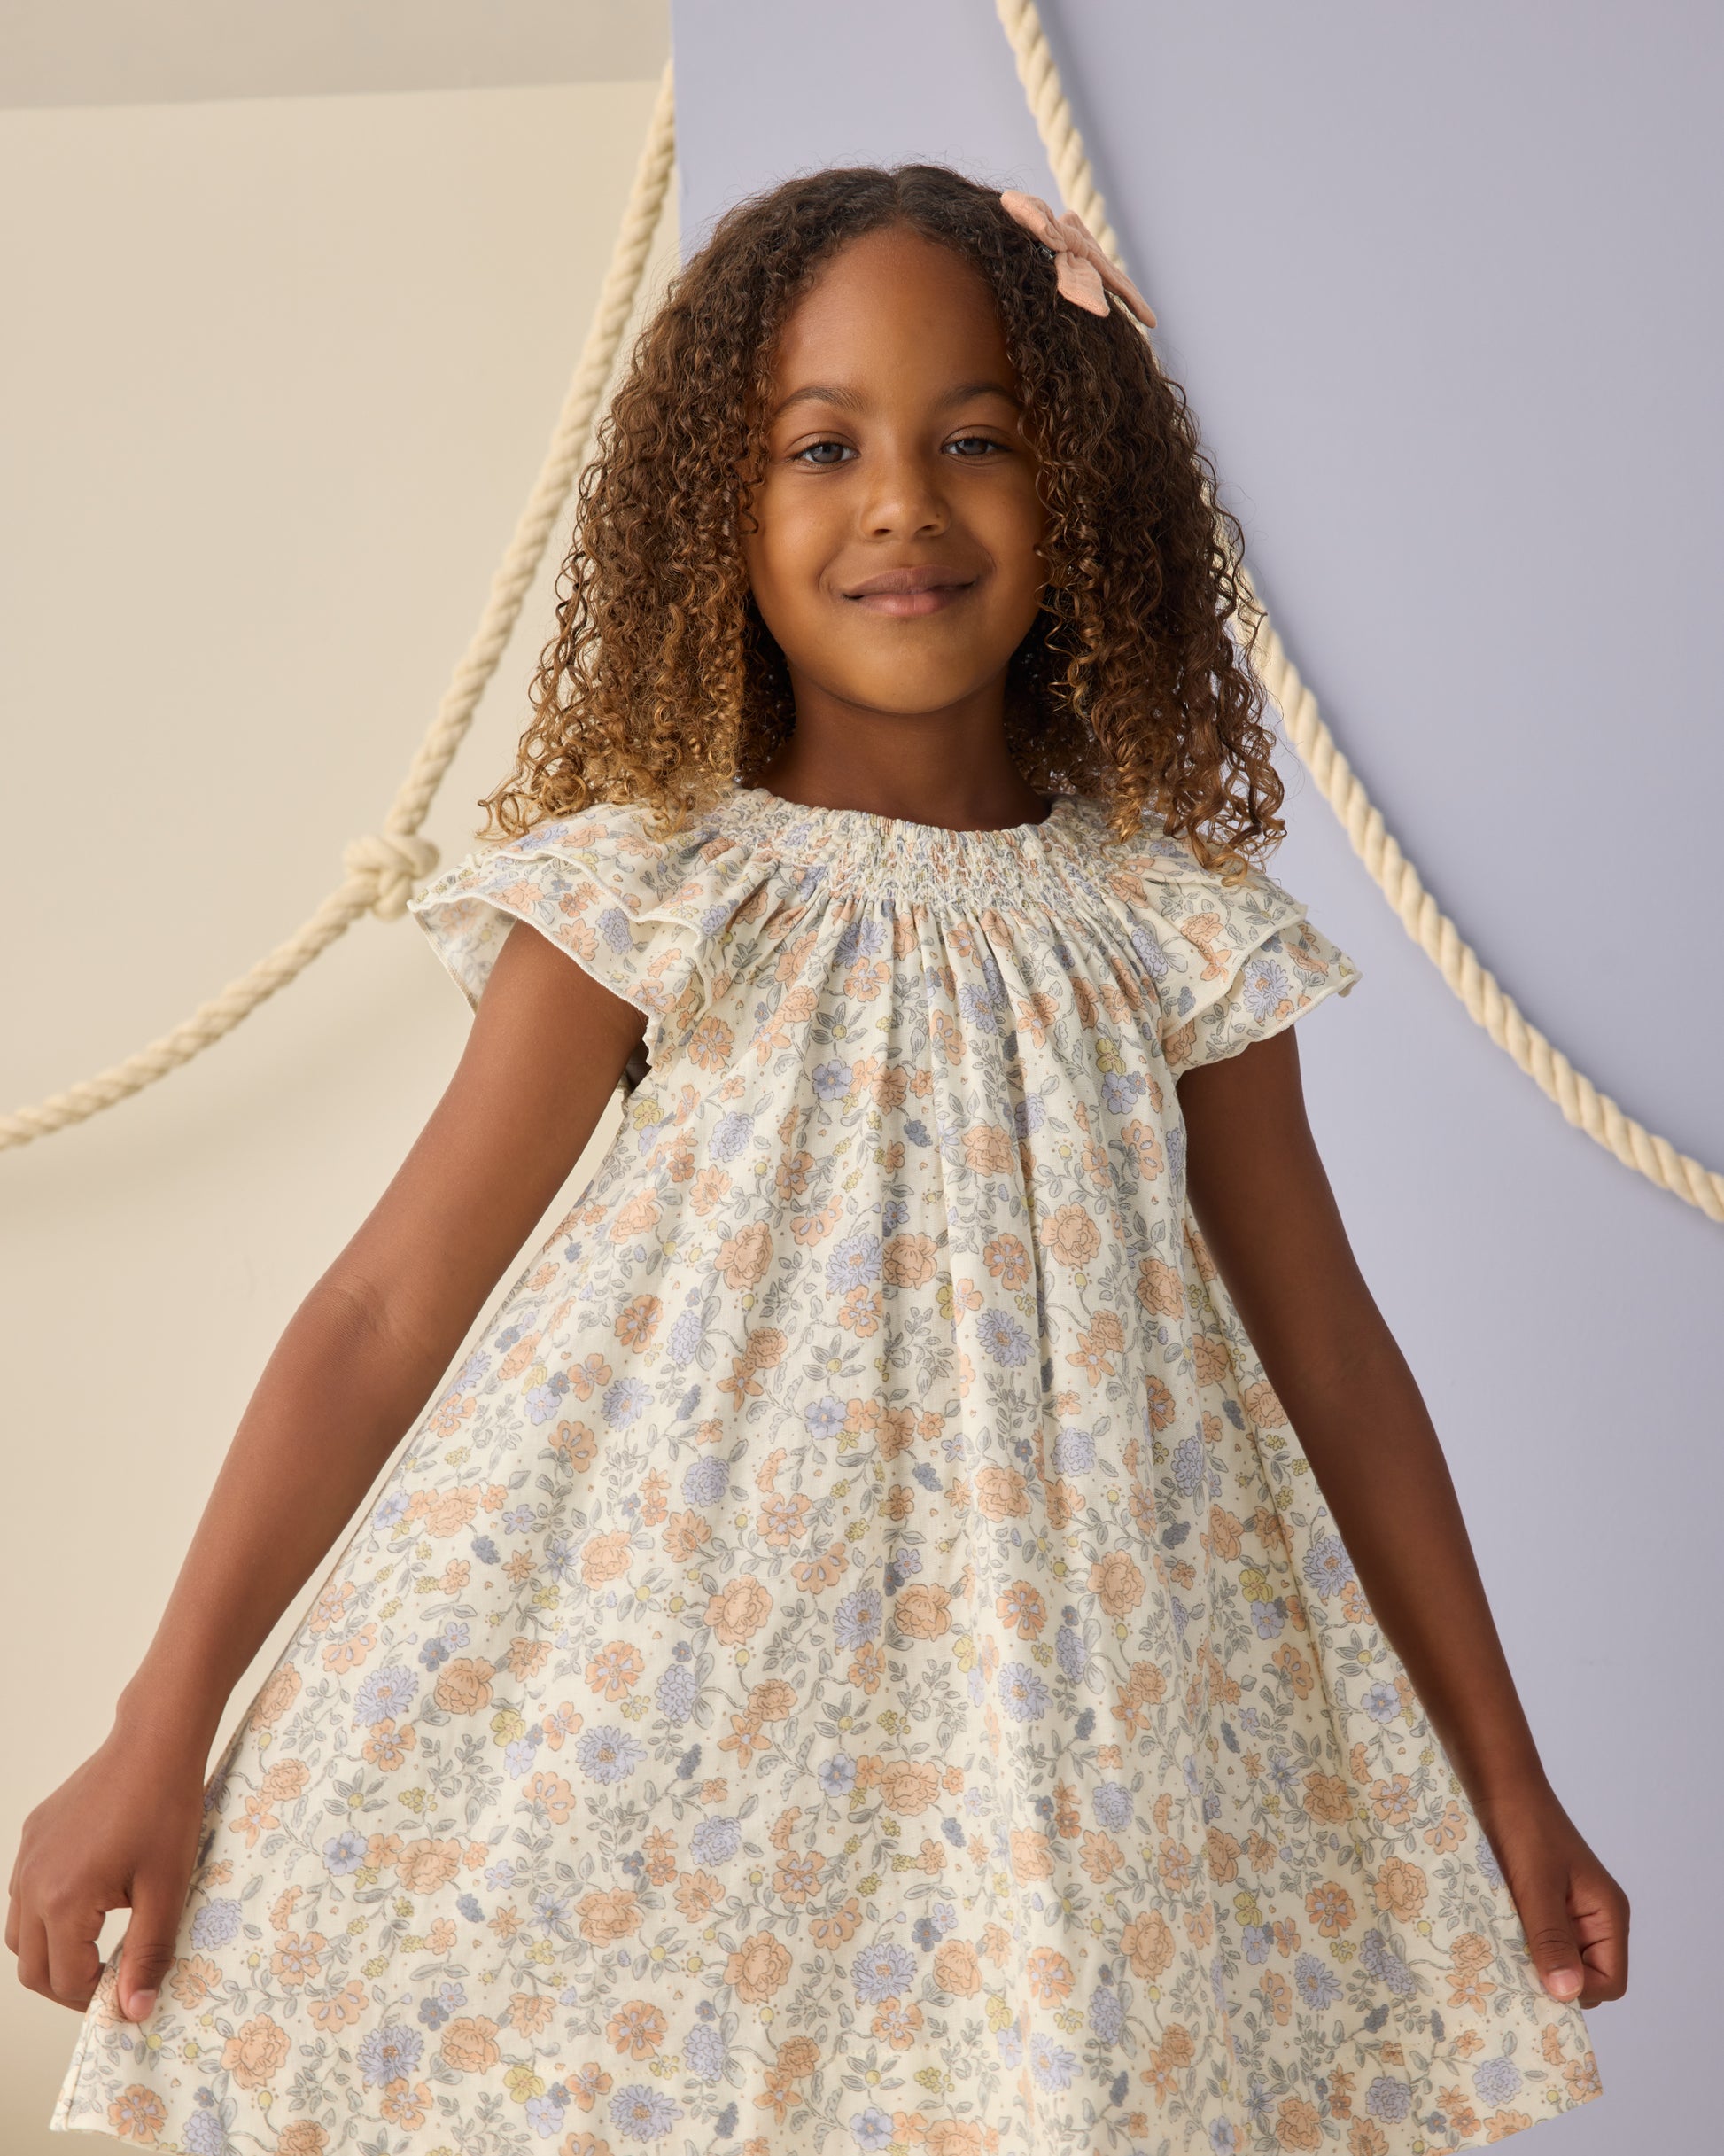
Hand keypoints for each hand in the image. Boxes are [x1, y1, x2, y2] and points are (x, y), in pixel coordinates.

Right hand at [7, 1725, 206, 2020]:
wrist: (156, 1742)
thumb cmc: (166, 1809)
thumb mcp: (166, 1889)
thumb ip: (148, 1955)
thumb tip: (134, 2011)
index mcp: (61, 1901)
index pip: (64, 1980)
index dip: (95, 2000)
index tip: (126, 2001)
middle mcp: (31, 1882)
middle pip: (31, 1967)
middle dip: (67, 1987)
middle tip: (110, 1986)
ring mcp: (27, 1857)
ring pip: (19, 1933)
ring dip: (52, 1954)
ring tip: (97, 1952)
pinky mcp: (33, 1835)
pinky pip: (25, 1893)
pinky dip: (47, 1916)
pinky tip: (89, 1905)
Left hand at [1481, 1788, 1628, 2008]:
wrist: (1497, 1781)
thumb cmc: (1523, 1825)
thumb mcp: (1536, 1884)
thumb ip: (1552, 1938)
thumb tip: (1567, 1994)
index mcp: (1607, 1914)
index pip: (1611, 1982)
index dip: (1579, 1990)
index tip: (1537, 1981)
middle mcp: (1592, 1917)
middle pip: (1584, 1977)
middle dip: (1552, 1979)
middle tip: (1512, 1971)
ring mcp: (1565, 1910)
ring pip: (1556, 1960)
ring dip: (1530, 1961)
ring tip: (1498, 1952)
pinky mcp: (1538, 1902)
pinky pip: (1535, 1939)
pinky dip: (1517, 1943)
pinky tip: (1492, 1937)